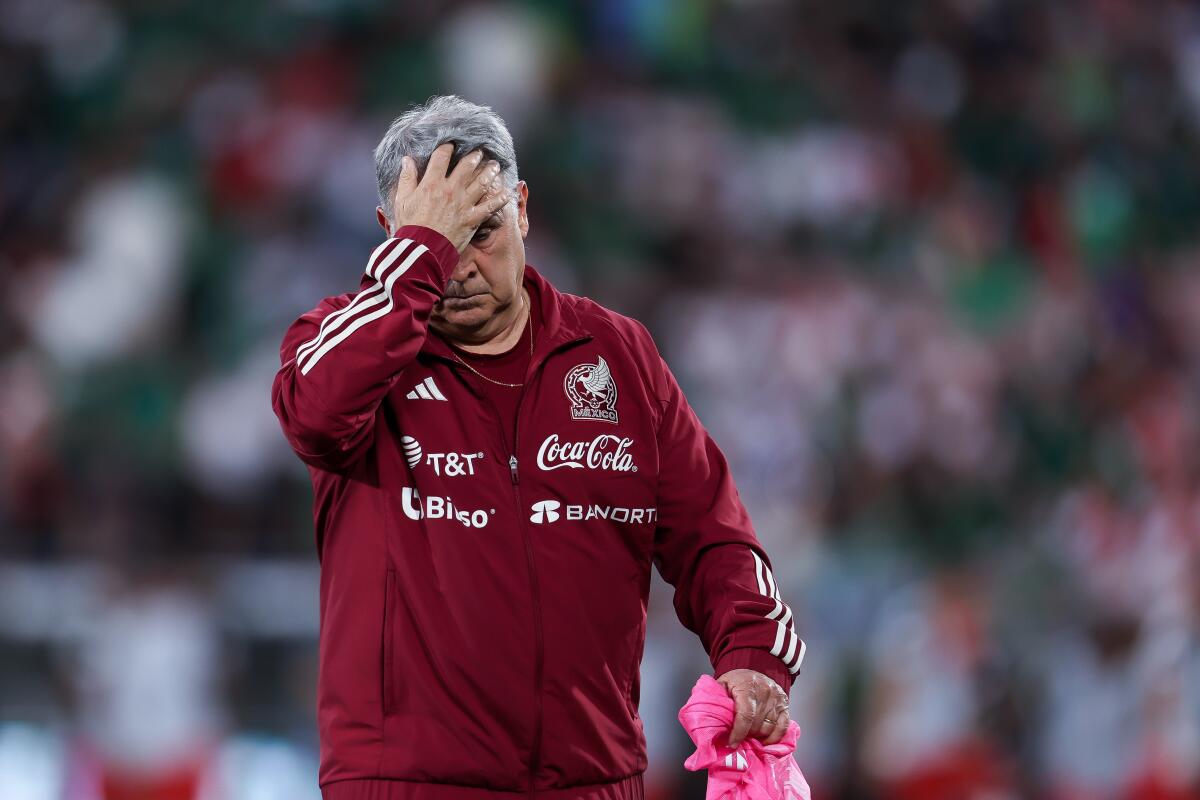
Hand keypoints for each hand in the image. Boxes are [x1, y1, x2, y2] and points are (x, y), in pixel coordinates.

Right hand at [390, 142, 508, 252]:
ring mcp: (463, 204)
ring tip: (495, 166)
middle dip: (474, 156)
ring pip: (481, 182)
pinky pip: (490, 207)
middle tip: (480, 152)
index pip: (441, 157)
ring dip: (490, 172)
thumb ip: (406, 178)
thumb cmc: (410, 226)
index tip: (451, 145)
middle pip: (467, 166)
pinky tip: (507, 194)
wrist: (422, 250)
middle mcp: (450, 190)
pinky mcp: (472, 219)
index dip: (447, 147)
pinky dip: (500, 200)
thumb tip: (406, 160)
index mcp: (431, 183)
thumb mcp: (401, 200)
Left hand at [716, 668, 789, 746]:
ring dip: (758, 736)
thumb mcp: (723, 683)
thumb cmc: (737, 679)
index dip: (738, 733)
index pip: (746, 716)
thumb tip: (708, 718)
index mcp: (747, 687)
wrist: (755, 667)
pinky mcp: (784, 705)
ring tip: (749, 736)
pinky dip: (774, 737)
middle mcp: (765, 692)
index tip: (731, 743)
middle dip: (746, 735)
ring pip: (769, 728)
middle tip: (738, 738)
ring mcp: (777, 699)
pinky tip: (765, 740)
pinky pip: (782, 727)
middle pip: (757, 724)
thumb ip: (717, 699)